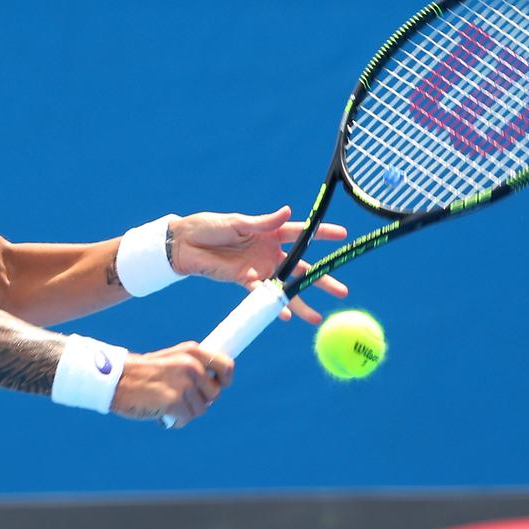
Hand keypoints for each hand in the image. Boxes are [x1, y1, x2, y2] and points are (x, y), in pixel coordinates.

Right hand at [111, 342, 234, 428]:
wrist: (116, 379)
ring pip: (201, 409)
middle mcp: (191, 366)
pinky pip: (186, 419)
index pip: (226, 366)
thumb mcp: (170, 360)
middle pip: (214, 393)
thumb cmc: (142, 373)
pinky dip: (176, 420)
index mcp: (191, 352)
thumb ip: (191, 368)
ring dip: (186, 412)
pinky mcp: (175, 402)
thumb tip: (215, 384)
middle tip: (180, 398)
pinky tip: (162, 413)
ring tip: (167, 404)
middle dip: (200, 400)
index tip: (220, 385)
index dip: (225, 379)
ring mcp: (184, 384)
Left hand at [168, 206, 347, 324]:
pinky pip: (263, 295)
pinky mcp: (245, 281)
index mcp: (270, 232)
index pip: (301, 233)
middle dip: (321, 280)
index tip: (343, 235)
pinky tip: (285, 316)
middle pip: (301, 268)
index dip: (322, 234)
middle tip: (342, 292)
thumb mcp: (237, 222)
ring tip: (317, 318)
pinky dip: (274, 305)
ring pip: (285, 288)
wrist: (185, 244)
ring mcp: (259, 268)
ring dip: (301, 302)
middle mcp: (269, 252)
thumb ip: (263, 222)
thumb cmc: (210, 227)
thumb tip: (287, 211)